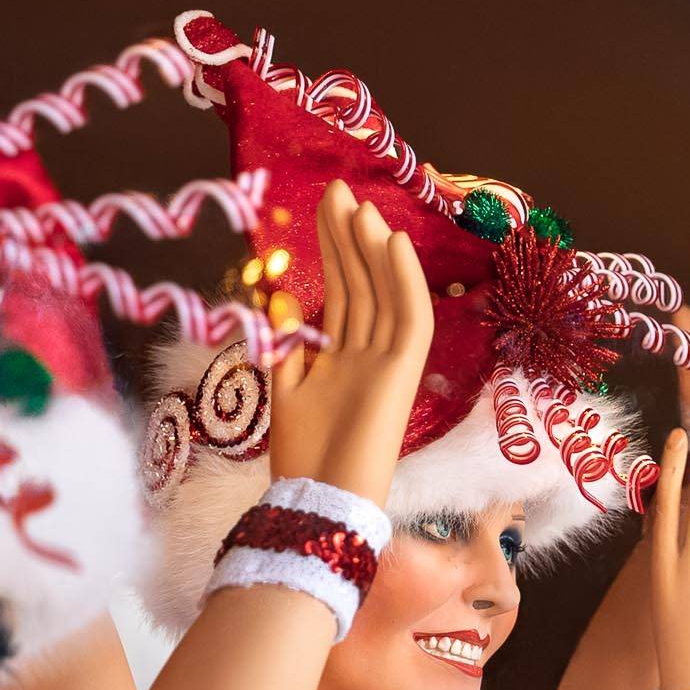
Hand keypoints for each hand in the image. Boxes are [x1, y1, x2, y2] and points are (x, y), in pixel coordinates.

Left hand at [266, 180, 432, 507]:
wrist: (319, 499)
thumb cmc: (302, 457)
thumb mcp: (285, 387)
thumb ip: (288, 342)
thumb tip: (279, 295)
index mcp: (343, 359)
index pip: (342, 292)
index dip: (333, 249)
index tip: (322, 207)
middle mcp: (370, 356)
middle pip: (362, 285)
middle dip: (350, 236)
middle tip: (337, 190)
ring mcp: (389, 364)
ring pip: (385, 293)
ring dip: (374, 247)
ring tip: (359, 205)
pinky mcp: (403, 374)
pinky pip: (410, 318)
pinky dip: (404, 279)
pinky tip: (392, 241)